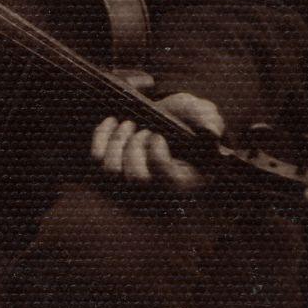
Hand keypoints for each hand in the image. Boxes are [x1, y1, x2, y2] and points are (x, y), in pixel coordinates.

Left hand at [94, 84, 220, 192]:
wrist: (164, 121)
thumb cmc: (187, 123)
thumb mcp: (204, 117)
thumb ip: (209, 120)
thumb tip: (211, 132)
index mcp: (184, 182)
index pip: (164, 178)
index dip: (157, 154)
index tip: (158, 135)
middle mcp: (155, 190)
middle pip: (136, 177)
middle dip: (136, 147)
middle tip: (144, 128)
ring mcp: (129, 182)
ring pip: (111, 168)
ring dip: (118, 140)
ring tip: (130, 124)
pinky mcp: (109, 168)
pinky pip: (96, 157)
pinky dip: (102, 135)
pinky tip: (113, 120)